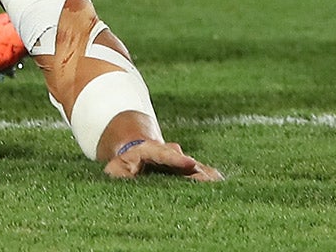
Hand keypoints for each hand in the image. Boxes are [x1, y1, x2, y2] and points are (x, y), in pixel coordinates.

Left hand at [104, 138, 224, 181]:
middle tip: (211, 179)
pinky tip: (220, 185)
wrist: (133, 150)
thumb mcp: (115, 168)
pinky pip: (198, 173)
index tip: (190, 163)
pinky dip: (207, 179)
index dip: (176, 159)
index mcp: (149, 151)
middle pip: (183, 161)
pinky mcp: (185, 170)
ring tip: (219, 183)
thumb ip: (118, 173)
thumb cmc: (123, 164)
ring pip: (193, 167)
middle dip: (196, 170)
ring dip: (205, 175)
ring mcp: (178, 161)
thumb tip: (121, 179)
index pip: (163, 153)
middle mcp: (167, 153)